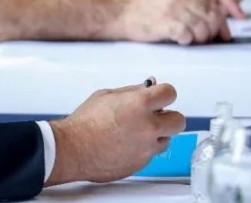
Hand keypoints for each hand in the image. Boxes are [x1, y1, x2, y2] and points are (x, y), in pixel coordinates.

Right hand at [46, 78, 184, 184]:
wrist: (72, 149)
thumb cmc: (84, 123)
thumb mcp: (105, 96)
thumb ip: (131, 92)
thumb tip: (147, 87)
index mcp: (139, 104)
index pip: (170, 93)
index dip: (163, 93)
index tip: (158, 95)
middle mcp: (148, 126)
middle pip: (178, 120)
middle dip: (168, 116)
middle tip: (154, 116)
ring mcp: (147, 147)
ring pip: (166, 139)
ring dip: (155, 135)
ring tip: (134, 133)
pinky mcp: (142, 163)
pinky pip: (150, 154)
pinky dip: (142, 149)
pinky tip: (124, 145)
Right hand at [110, 0, 231, 44]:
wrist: (121, 12)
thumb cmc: (148, 7)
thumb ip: (199, 1)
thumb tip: (222, 18)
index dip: (232, 7)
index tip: (240, 16)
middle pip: (214, 15)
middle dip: (214, 29)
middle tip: (207, 35)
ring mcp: (174, 7)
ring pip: (203, 28)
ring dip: (201, 37)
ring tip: (191, 36)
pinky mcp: (167, 23)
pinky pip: (188, 36)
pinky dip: (187, 40)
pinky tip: (180, 38)